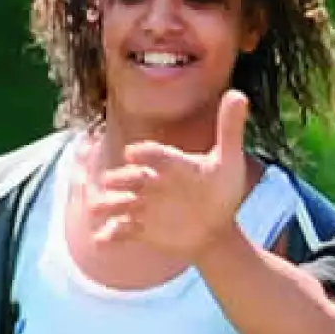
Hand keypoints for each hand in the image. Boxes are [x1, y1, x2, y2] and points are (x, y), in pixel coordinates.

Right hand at [90, 90, 251, 258]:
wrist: (216, 227)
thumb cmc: (221, 190)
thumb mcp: (228, 160)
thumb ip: (229, 129)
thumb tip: (238, 93)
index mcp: (170, 163)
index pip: (155, 155)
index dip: (145, 154)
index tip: (134, 155)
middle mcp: (151, 181)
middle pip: (130, 178)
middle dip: (120, 179)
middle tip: (109, 182)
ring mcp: (143, 205)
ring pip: (118, 202)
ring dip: (106, 204)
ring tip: (95, 209)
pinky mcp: (140, 228)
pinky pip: (120, 230)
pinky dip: (109, 234)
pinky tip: (102, 240)